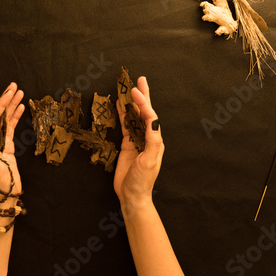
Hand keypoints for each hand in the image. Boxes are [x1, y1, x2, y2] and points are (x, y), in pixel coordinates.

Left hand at [0, 82, 24, 203]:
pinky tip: (20, 108)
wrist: (5, 195)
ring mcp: (0, 143)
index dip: (1, 104)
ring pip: (6, 119)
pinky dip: (16, 117)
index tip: (9, 92)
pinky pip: (11, 128)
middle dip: (6, 100)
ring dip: (12, 106)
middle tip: (14, 86)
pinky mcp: (8, 147)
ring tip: (20, 93)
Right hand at [114, 76, 163, 207]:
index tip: (134, 91)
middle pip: (145, 112)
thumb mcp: (149, 162)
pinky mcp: (127, 145)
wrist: (131, 195)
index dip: (143, 103)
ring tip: (129, 88)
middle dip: (143, 96)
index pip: (149, 116)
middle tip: (140, 79)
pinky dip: (123, 115)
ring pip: (134, 117)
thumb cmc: (141, 181)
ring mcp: (137, 140)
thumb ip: (152, 141)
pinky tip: (119, 106)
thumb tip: (153, 122)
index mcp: (155, 140)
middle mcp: (148, 137)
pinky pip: (125, 126)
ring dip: (132, 103)